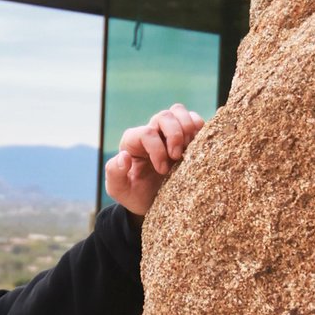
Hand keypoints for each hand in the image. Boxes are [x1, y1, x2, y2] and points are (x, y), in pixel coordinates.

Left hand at [104, 102, 205, 216]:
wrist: (153, 203)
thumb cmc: (135, 194)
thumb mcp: (119, 189)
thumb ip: (115, 173)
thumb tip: (124, 156)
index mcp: (133, 142)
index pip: (147, 133)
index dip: (157, 150)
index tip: (162, 170)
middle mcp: (150, 132)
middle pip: (164, 116)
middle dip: (174, 135)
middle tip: (177, 157)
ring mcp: (167, 133)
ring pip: (178, 111)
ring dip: (187, 126)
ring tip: (189, 148)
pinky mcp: (184, 137)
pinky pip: (194, 120)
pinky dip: (198, 127)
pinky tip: (197, 144)